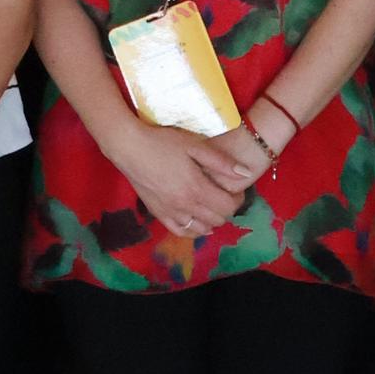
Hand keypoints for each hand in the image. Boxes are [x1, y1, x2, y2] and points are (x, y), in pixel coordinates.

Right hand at [114, 120, 254, 237]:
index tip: (236, 189)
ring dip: (212, 221)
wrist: (129, 147)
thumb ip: (221, 162)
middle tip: (225, 195)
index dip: (237, 200)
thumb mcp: (194, 145)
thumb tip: (245, 173)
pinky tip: (198, 223)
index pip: (227, 207)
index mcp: (196, 188)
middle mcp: (185, 206)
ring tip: (212, 206)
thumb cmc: (162, 142)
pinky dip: (193, 230)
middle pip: (217, 219)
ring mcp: (170, 212)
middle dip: (227, 209)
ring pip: (201, 229)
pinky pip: (180, 232)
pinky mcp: (158, 213)